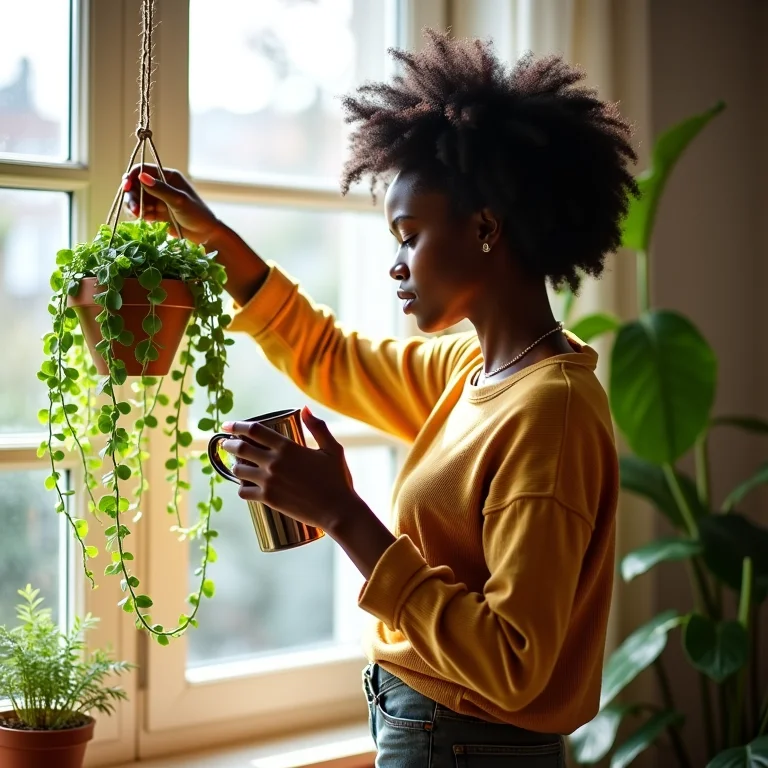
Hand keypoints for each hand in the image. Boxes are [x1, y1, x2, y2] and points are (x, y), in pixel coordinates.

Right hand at [122, 164, 221, 244]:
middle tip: (134, 208)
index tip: (126, 187)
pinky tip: (141, 219)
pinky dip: (139, 214)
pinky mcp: (157, 213)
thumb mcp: (178, 200)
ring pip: (137, 199)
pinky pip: (142, 211)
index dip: (132, 177)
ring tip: (137, 215)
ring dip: (133, 205)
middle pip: (137, 185)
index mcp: (168, 177)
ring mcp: (158, 200)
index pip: (143, 170)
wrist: (205, 234)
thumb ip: (160, 189)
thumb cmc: (197, 214)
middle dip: (132, 195)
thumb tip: (141, 176)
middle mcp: (161, 186)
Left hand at [220, 407, 361, 533]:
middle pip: (241, 448)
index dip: (237, 426)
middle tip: (225, 443)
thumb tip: (305, 409)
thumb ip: (318, 427)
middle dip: (228, 444)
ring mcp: (269, 481)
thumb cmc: (338, 479)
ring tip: (236, 464)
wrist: (337, 511)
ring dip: (234, 465)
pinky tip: (245, 485)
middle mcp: (274, 462)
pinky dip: (241, 487)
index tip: (228, 425)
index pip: (254, 430)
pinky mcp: (268, 499)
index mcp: (288, 447)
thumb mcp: (332, 449)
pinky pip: (243, 491)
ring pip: (239, 470)